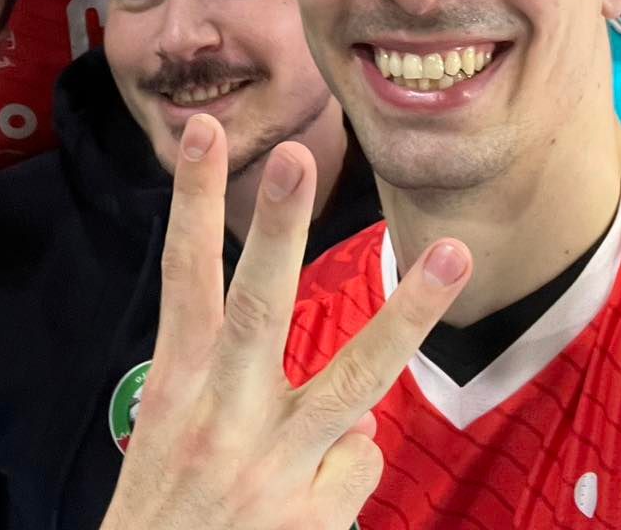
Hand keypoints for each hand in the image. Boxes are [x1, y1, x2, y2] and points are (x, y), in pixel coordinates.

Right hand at [103, 115, 470, 529]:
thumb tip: (327, 389)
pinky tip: (313, 498)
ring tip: (456, 252)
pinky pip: (361, 460)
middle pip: (257, 305)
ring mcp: (272, 468)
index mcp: (176, 389)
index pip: (184, 277)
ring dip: (410, 311)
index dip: (194, 202)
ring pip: (356, 376)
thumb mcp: (170, 441)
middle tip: (298, 154)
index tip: (206, 130)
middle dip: (280, 229)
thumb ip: (230, 389)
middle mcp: (222, 419)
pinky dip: (349, 465)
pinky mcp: (313, 517)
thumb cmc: (164, 518)